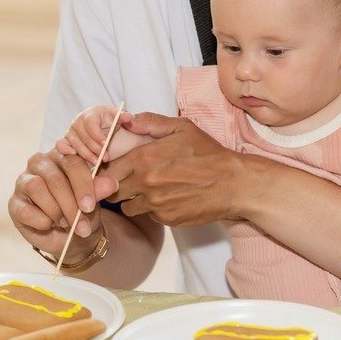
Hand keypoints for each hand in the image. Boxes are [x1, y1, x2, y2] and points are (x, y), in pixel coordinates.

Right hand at [7, 148, 117, 258]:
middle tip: (81, 224)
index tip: (90, 206)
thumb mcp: (93, 201)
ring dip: (55, 211)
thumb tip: (112, 183)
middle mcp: (40, 163)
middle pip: (55, 177)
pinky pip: (25, 209)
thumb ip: (99, 190)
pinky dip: (41, 221)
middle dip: (70, 204)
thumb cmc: (82, 211)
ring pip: (37, 188)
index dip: (82, 184)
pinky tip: (49, 225)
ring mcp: (24, 181)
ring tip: (65, 223)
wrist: (70, 237)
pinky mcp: (14, 202)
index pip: (72, 161)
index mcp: (62, 155)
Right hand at [55, 106, 134, 164]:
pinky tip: (75, 158)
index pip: (90, 124)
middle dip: (94, 148)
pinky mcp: (66, 141)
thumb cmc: (110, 123)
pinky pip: (61, 145)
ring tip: (97, 162)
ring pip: (74, 144)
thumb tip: (129, 116)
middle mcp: (78, 122)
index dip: (97, 135)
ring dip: (86, 154)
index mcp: (90, 114)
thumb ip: (124, 117)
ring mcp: (71, 132)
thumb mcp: (119, 119)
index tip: (106, 144)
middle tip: (105, 157)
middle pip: (83, 136)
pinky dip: (65, 151)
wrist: (103, 130)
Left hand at [100, 112, 248, 226]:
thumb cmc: (208, 153)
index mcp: (144, 159)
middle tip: (128, 181)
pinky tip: (168, 197)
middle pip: (112, 192)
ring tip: (150, 190)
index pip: (107, 170)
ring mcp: (155, 204)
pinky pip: (149, 216)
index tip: (114, 169)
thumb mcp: (182, 128)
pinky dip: (153, 209)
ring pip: (128, 207)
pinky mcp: (166, 219)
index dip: (107, 170)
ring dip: (134, 200)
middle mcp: (145, 183)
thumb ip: (150, 122)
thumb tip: (128, 120)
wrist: (233, 183)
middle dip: (117, 187)